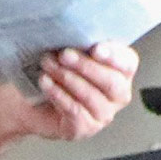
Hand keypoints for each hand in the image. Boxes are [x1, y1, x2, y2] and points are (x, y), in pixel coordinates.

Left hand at [11, 42, 137, 139]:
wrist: (32, 102)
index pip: (128, 63)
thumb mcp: (71, 53)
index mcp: (121, 71)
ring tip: (49, 65)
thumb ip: (82, 44)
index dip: (113, 56)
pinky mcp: (85, 128)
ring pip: (91, 96)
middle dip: (86, 66)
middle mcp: (118, 94)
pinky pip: (74, 110)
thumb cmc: (57, 73)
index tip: (95, 48)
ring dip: (67, 78)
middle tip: (64, 54)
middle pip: (111, 82)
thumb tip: (78, 32)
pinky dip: (58, 94)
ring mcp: (104, 114)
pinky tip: (46, 82)